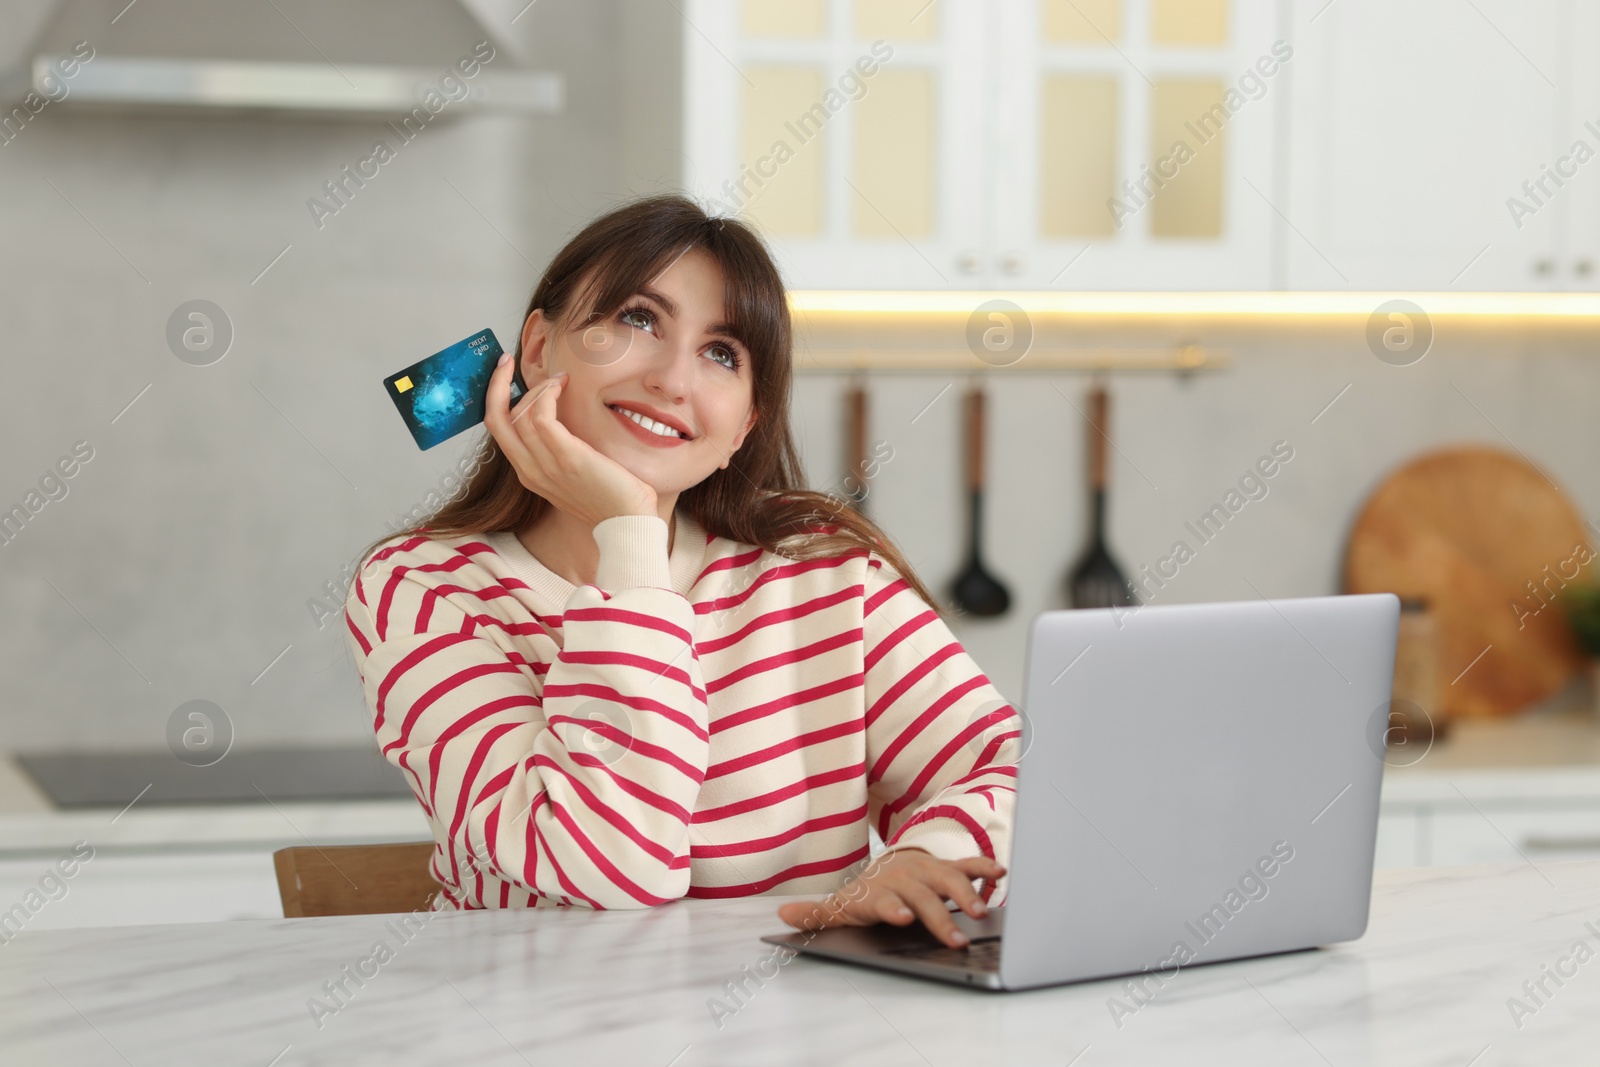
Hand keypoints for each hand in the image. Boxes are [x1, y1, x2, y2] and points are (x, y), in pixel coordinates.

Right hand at [485, 353, 657, 527]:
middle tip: (507, 361)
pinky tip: (563, 386)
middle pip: (496, 419)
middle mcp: (530, 470)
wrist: (628, 523)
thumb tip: (561, 419)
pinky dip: (548, 395)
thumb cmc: (609, 496)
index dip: (497, 397)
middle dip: (497, 384)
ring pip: (519, 414)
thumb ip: (559, 451)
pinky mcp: (567, 457)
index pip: (499, 429)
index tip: (504, 374)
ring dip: (538, 387)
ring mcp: (546, 465)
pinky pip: (541, 417)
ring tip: (559, 379)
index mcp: (529, 473)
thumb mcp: (573, 473)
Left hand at [776, 848, 1005, 948]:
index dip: (892, 908)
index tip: (901, 918)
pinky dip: (983, 868)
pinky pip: (967, 865)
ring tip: (983, 913)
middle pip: (924, 897)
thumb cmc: (865, 895)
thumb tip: (782, 915)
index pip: (884, 900)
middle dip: (940, 916)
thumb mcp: (840, 906)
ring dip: (967, 894)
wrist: (886, 867)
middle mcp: (905, 878)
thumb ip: (815, 915)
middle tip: (955, 939)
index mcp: (879, 891)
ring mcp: (927, 871)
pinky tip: (999, 874)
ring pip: (949, 879)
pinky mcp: (947, 868)